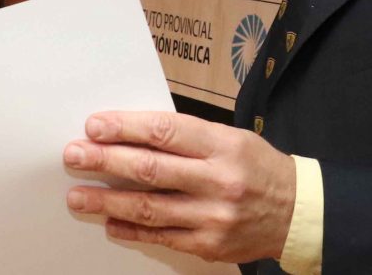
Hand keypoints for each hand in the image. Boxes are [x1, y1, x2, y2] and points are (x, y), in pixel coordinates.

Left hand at [63, 112, 296, 262]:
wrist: (297, 213)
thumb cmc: (258, 169)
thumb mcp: (232, 139)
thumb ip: (188, 139)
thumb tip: (131, 135)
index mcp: (225, 146)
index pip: (165, 132)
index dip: (125, 128)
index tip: (95, 126)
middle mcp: (219, 181)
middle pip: (150, 169)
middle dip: (105, 161)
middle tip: (74, 155)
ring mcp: (213, 217)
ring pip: (149, 208)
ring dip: (107, 201)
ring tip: (78, 196)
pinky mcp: (209, 244)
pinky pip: (161, 236)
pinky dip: (132, 229)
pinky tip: (110, 222)